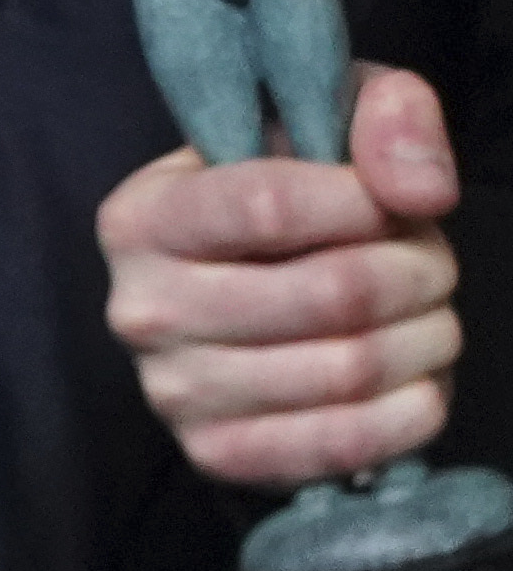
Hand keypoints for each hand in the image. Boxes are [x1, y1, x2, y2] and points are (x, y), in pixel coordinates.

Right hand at [105, 61, 463, 486]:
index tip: (394, 203)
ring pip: (352, 369)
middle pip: (331, 295)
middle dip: (418, 274)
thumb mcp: (324, 120)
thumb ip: (385, 115)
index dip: (364, 204)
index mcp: (142, 217)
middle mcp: (140, 308)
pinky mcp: (216, 455)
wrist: (248, 297)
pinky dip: (414, 410)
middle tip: (430, 265)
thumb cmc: (290, 201)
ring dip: (428, 339)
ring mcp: (173, 391)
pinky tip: (414, 379)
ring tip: (425, 317)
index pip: (268, 206)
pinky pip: (348, 443)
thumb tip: (422, 192)